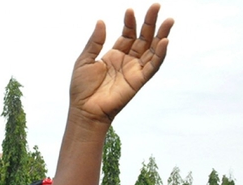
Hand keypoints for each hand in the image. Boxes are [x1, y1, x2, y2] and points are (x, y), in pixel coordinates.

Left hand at [70, 4, 172, 123]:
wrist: (84, 109)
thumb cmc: (81, 88)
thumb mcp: (85, 60)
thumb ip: (95, 42)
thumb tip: (100, 21)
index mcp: (114, 55)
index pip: (127, 34)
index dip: (130, 22)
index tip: (130, 10)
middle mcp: (127, 60)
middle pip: (143, 38)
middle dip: (150, 22)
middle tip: (156, 6)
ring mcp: (134, 70)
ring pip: (152, 49)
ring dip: (161, 35)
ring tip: (168, 20)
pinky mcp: (138, 80)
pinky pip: (153, 66)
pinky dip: (160, 54)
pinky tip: (164, 41)